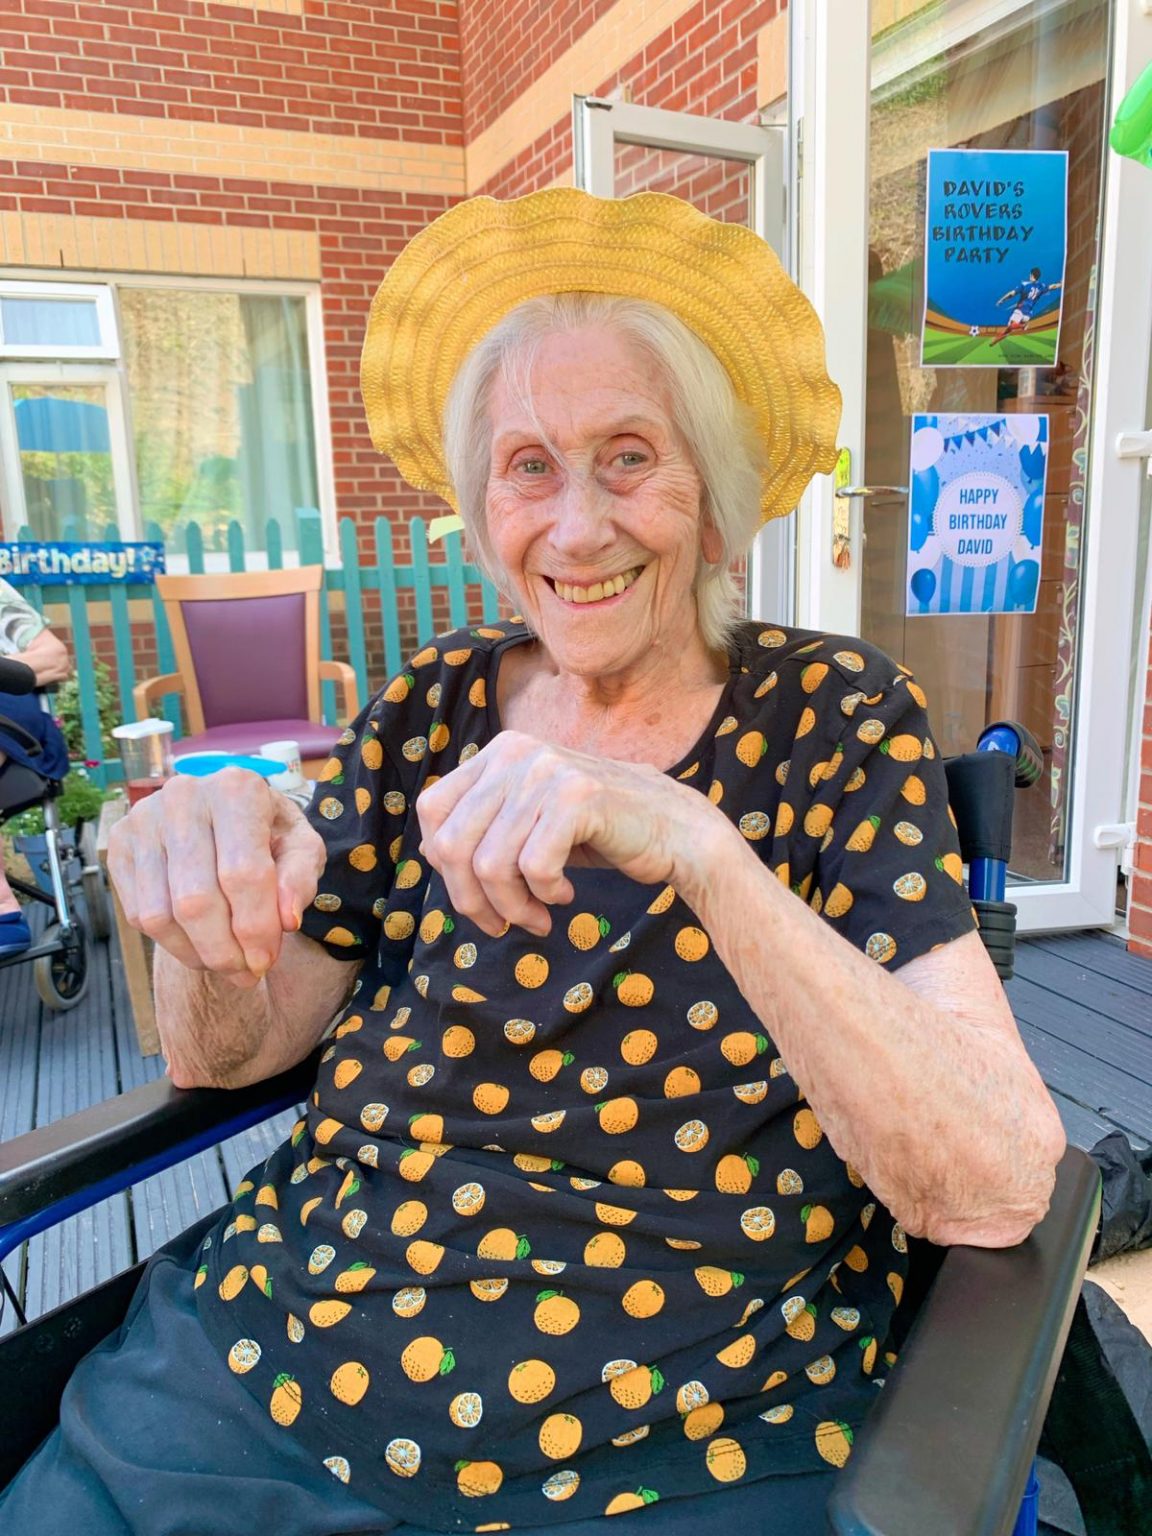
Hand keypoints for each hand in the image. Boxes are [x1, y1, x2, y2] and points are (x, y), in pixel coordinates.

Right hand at [107, 768, 325, 987]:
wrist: (225, 817)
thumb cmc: (269, 834)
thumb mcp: (302, 848)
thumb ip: (301, 880)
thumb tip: (287, 920)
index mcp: (236, 789)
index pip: (243, 873)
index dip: (256, 927)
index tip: (266, 961)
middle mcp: (183, 796)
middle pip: (196, 900)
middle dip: (224, 950)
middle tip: (245, 972)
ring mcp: (143, 819)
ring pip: (162, 914)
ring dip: (196, 953)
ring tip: (224, 961)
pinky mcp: (119, 844)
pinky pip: (138, 914)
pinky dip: (171, 943)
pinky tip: (198, 944)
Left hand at [416, 731, 729, 936]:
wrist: (674, 829)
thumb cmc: (596, 831)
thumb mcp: (527, 822)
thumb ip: (481, 829)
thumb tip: (429, 852)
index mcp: (498, 753)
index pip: (432, 812)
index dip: (442, 866)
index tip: (475, 897)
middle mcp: (516, 752)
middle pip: (452, 844)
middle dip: (472, 900)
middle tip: (503, 924)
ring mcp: (547, 771)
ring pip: (492, 864)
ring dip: (513, 907)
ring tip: (538, 916)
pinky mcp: (577, 796)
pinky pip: (534, 867)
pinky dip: (545, 895)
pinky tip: (564, 894)